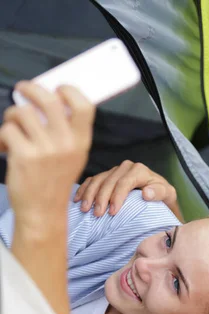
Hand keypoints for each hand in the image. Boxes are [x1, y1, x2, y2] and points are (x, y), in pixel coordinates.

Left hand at [0, 81, 94, 229]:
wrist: (43, 211)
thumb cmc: (54, 182)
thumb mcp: (72, 157)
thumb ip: (67, 132)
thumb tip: (50, 100)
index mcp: (81, 142)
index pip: (83, 105)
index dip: (68, 90)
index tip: (56, 88)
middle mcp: (65, 144)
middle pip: (48, 99)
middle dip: (31, 89)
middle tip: (22, 90)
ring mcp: (45, 150)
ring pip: (22, 113)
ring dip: (12, 116)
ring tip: (12, 128)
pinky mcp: (24, 156)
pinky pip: (7, 130)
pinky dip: (2, 136)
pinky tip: (5, 146)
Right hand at [74, 159, 182, 220]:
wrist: (158, 194)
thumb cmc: (163, 197)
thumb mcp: (168, 194)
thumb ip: (159, 193)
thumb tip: (146, 193)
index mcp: (139, 170)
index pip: (124, 182)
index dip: (116, 197)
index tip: (112, 212)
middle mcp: (126, 167)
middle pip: (109, 181)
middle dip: (101, 198)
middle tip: (97, 214)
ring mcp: (115, 170)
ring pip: (98, 180)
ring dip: (89, 194)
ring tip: (85, 209)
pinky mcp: (107, 176)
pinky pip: (92, 180)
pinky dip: (84, 189)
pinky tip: (77, 200)